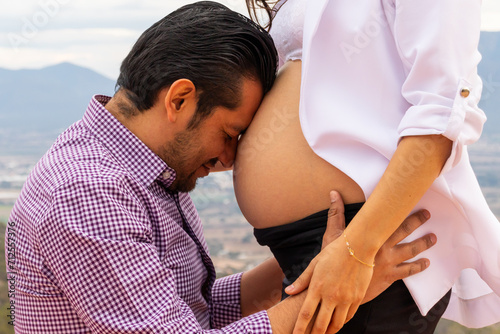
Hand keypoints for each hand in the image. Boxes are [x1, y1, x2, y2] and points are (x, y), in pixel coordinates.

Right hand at [285, 192, 435, 333]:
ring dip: (423, 243)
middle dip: (416, 221)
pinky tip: (426, 263)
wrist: (338, 288)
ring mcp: (388, 262)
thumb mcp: (332, 236)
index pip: (387, 217)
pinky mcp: (390, 276)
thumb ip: (336, 214)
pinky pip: (408, 271)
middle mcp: (382, 246)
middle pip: (403, 230)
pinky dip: (419, 266)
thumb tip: (334, 193)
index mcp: (370, 235)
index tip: (408, 199)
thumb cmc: (335, 261)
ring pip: (411, 250)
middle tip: (427, 214)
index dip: (398, 208)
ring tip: (433, 238)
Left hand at [285, 192, 372, 333]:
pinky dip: (342, 322)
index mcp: (317, 287)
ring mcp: (346, 298)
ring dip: (329, 332)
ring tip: (323, 333)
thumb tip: (288, 292)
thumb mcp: (314, 264)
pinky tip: (337, 323)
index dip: (299, 328)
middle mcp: (331, 296)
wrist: (358, 246)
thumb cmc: (334, 252)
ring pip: (337, 324)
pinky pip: (349, 316)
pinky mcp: (358, 298)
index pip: (306, 314)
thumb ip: (302, 280)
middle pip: (321, 324)